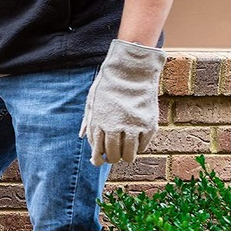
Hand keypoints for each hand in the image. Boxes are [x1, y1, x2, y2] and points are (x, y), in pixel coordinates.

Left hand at [79, 39, 165, 165]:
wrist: (133, 70)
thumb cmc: (110, 84)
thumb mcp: (93, 100)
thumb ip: (88, 120)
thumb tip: (82, 136)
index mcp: (100, 122)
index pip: (97, 151)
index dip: (98, 160)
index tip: (99, 160)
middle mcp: (116, 126)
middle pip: (113, 156)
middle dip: (112, 159)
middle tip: (113, 156)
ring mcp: (134, 126)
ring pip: (129, 155)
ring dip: (126, 157)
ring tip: (125, 153)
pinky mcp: (149, 125)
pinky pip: (143, 146)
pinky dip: (139, 147)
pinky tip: (135, 142)